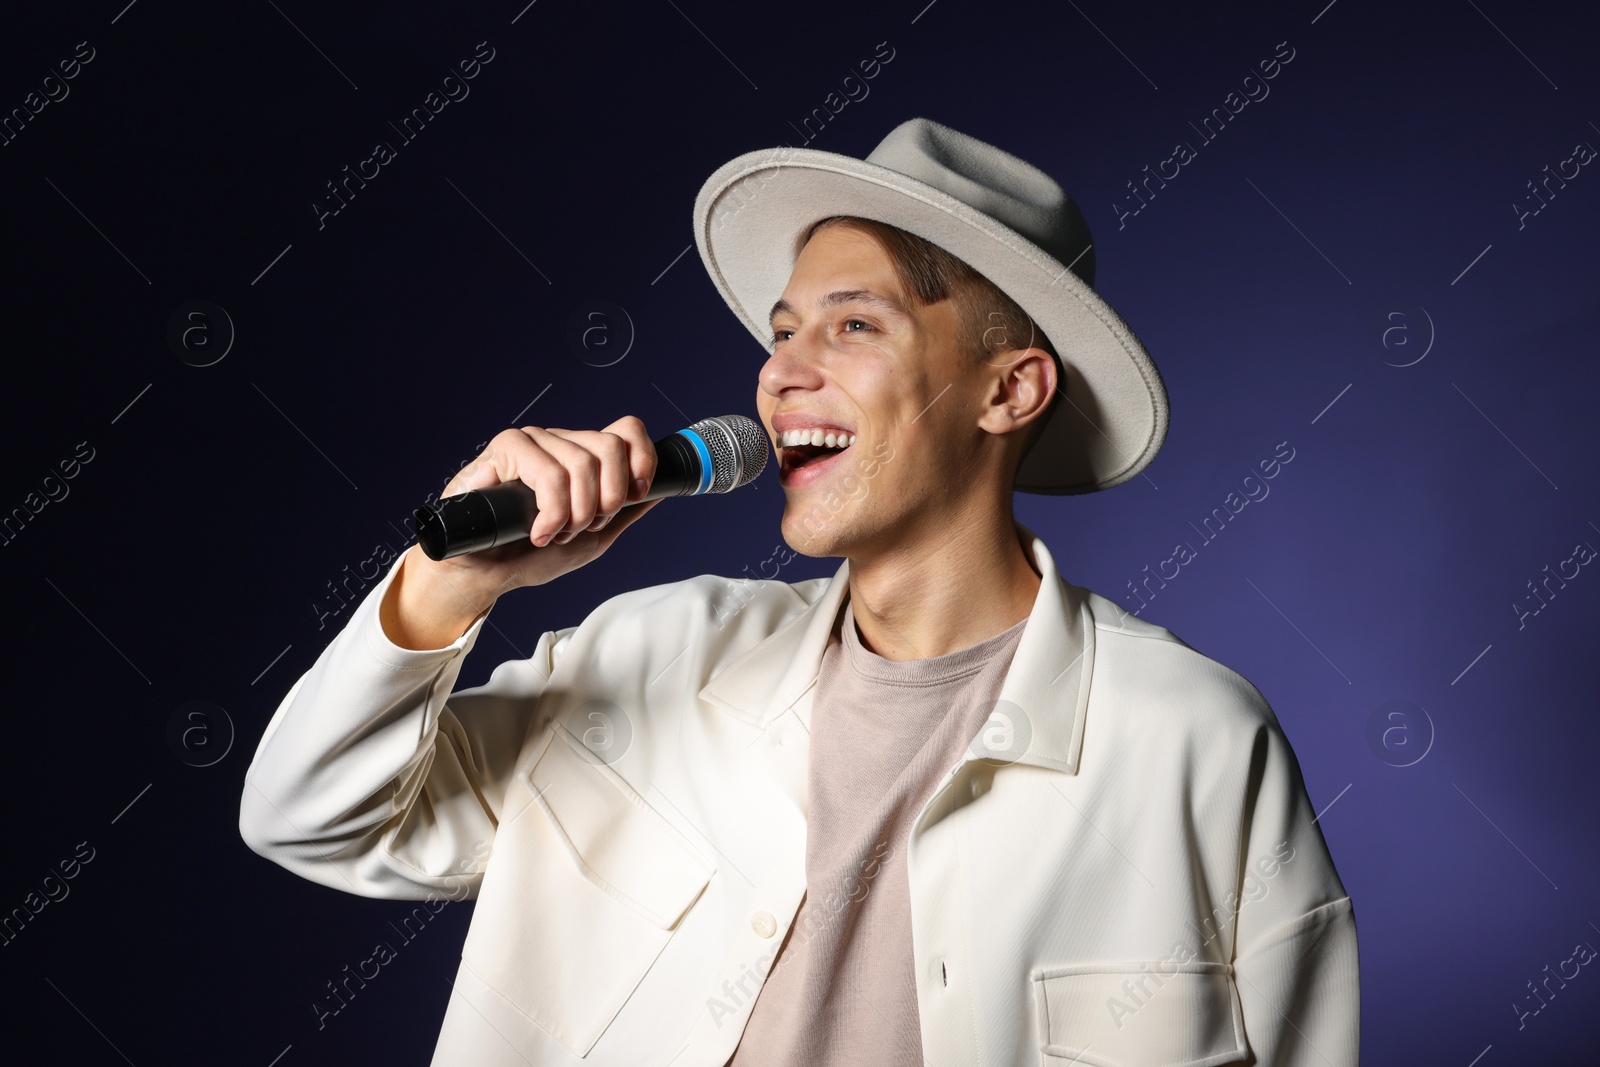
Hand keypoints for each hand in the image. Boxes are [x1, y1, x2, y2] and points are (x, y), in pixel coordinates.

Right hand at [380, 416, 660, 648]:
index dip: (641, 460)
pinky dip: (552, 513)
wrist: (483, 575)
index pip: (626, 431)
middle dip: (606, 500)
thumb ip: (622, 517)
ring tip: (553, 534)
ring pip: (582, 463)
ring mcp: (533, 442)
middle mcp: (560, 442)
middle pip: (611, 447)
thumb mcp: (590, 541)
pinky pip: (549, 473)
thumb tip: (658, 496)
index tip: (635, 495)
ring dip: (575, 514)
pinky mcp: (506, 449)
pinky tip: (538, 531)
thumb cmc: (527, 556)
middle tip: (582, 528)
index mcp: (582, 456)